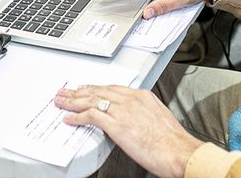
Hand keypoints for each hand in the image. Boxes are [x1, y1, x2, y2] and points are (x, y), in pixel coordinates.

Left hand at [55, 84, 202, 177]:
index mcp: (142, 96)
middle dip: (79, 92)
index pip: (112, 88)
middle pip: (99, 91)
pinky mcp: (117, 125)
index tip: (85, 89)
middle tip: (66, 92)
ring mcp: (123, 111)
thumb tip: (134, 120)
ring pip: (91, 100)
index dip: (95, 89)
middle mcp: (131, 99)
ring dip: (73, 101)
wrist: (179, 151)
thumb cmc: (172, 142)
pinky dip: (77, 116)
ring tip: (61, 102)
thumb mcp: (159, 118)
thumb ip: (143, 114)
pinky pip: (92, 116)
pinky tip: (69, 119)